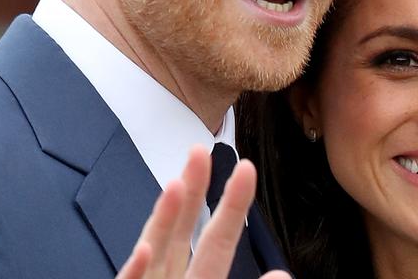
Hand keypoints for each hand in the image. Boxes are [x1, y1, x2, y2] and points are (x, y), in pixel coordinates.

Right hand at [116, 145, 289, 278]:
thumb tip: (281, 275)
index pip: (215, 240)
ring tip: (175, 185)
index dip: (231, 206)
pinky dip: (136, 272)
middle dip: (191, 193)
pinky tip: (144, 250)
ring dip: (162, 222)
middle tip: (200, 150)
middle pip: (180, 233)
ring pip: (153, 257)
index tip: (246, 168)